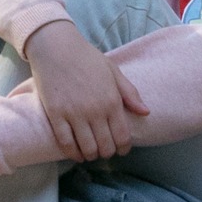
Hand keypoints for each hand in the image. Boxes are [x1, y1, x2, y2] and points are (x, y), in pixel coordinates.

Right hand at [24, 20, 149, 160]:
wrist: (55, 46)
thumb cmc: (86, 57)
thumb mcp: (112, 70)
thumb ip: (130, 93)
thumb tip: (145, 112)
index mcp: (112, 100)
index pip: (123, 136)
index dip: (123, 148)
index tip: (121, 149)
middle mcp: (95, 110)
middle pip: (106, 146)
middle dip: (107, 153)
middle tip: (104, 151)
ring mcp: (74, 113)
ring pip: (87, 148)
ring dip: (91, 155)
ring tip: (91, 153)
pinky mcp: (56, 114)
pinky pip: (66, 143)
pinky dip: (72, 153)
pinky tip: (76, 153)